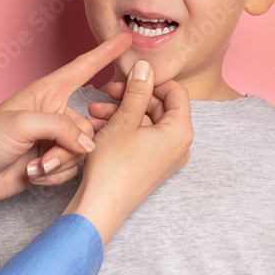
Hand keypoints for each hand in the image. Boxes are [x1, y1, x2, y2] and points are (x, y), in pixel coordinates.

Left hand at [0, 33, 131, 228]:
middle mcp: (53, 113)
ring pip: (82, 150)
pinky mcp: (52, 161)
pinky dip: (56, 175)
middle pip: (88, 124)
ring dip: (60, 163)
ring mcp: (53, 138)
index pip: (81, 68)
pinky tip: (34, 175)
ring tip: (34, 167)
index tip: (126, 39)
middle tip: (47, 155)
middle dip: (71, 146)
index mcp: (45, 92)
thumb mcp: (21, 124)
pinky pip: (72, 167)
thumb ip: (61, 128)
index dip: (104, 53)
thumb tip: (88, 145)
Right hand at [64, 60, 191, 244]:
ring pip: (146, 122)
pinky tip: (98, 125)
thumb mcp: (124, 121)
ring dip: (122, 112)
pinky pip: (141, 138)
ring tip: (94, 111)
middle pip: (160, 107)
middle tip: (107, 92)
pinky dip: (123, 128)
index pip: (176, 92)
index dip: (152, 81)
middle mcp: (179, 145)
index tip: (130, 78)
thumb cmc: (113, 166)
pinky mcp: (152, 165)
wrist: (100, 207)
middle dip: (131, 97)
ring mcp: (166, 157)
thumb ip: (137, 91)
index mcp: (180, 132)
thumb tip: (146, 67)